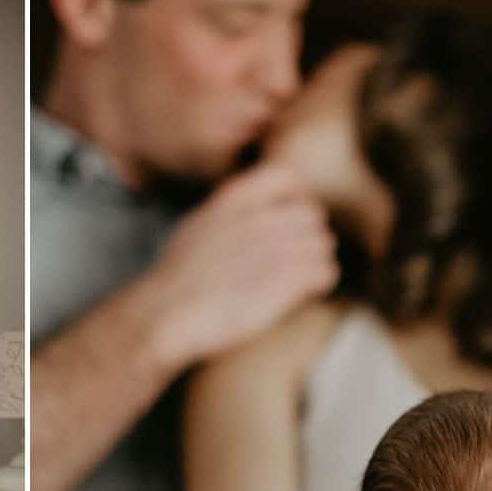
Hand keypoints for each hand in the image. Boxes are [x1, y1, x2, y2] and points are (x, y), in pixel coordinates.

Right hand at [141, 162, 338, 371]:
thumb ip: (230, 213)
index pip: (289, 177)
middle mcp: (259, 217)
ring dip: (316, 260)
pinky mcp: (286, 280)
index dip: (296, 199)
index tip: (288, 220)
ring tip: (301, 277)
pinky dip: (321, 281)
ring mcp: (275, 247)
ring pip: (323, 244)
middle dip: (308, 236)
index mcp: (235, 198)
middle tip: (297, 257)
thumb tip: (250, 213)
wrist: (166, 313)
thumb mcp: (197, 226)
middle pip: (312, 215)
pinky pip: (325, 272)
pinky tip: (306, 291)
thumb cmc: (175, 279)